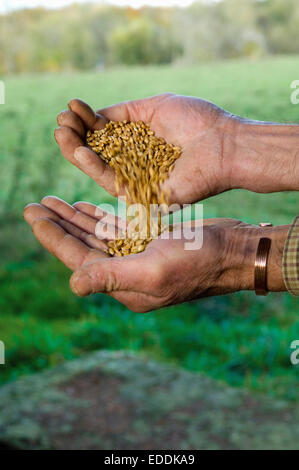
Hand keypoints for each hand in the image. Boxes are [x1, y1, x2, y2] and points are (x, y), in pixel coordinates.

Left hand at [23, 196, 287, 311]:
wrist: (234, 251)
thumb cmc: (199, 260)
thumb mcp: (155, 269)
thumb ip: (112, 276)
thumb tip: (73, 284)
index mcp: (124, 284)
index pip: (78, 259)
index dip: (53, 237)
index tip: (32, 214)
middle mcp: (127, 273)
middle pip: (82, 247)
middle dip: (58, 226)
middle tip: (33, 206)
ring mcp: (137, 257)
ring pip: (97, 236)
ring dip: (75, 219)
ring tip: (52, 202)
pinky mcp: (149, 242)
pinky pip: (116, 230)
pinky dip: (99, 218)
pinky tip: (84, 207)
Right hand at [55, 94, 234, 204]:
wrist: (223, 143)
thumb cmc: (196, 121)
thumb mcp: (153, 107)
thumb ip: (122, 112)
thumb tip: (94, 115)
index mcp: (139, 142)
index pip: (105, 134)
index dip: (86, 122)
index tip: (72, 107)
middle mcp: (135, 163)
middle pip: (97, 154)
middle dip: (76, 138)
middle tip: (60, 123)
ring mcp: (137, 181)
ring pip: (99, 170)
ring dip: (77, 152)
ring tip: (61, 134)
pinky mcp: (142, 196)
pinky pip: (112, 183)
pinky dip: (94, 167)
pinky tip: (80, 151)